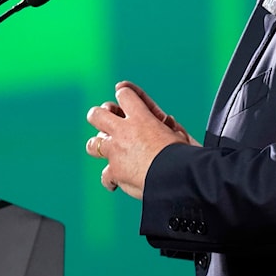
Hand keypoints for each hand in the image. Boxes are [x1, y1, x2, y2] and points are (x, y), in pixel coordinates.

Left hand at [86, 81, 198, 198]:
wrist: (177, 175)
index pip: (124, 93)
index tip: (123, 93)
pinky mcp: (114, 172)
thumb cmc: (183, 155)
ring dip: (98, 146)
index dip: (123, 93)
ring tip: (105, 150)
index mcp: (140, 117)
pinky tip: (115, 183)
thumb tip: (166, 121)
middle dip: (99, 116)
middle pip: (96, 114)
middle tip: (105, 121)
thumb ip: (166, 124)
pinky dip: (110, 180)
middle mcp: (123, 131)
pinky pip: (105, 176)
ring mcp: (115, 152)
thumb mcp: (178, 132)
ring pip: (92, 144)